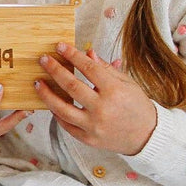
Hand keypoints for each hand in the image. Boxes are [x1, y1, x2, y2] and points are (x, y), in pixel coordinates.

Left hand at [34, 43, 157, 154]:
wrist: (147, 135)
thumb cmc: (137, 106)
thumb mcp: (127, 83)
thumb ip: (105, 70)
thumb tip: (87, 54)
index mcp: (114, 91)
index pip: (88, 69)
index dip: (72, 55)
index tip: (60, 46)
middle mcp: (102, 108)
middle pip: (71, 86)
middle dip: (54, 70)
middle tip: (43, 59)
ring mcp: (93, 126)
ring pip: (61, 108)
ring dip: (46, 94)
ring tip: (38, 83)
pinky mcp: (88, 139)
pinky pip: (66, 125)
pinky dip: (57, 114)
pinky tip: (51, 103)